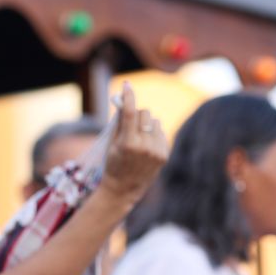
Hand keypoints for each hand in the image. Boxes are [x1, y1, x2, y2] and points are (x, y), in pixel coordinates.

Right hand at [97, 82, 168, 202]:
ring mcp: (156, 151)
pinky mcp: (164, 154)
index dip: (128, 96)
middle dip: (138, 114)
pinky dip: (154, 135)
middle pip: (145, 113)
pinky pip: (161, 132)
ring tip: (139, 139)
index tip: (127, 85)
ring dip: (147, 125)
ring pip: (155, 122)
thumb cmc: (113, 164)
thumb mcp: (111, 144)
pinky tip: (146, 147)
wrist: (123, 189)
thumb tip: (124, 101)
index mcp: (127, 143)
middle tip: (131, 122)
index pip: (130, 113)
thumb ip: (118, 123)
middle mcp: (143, 146)